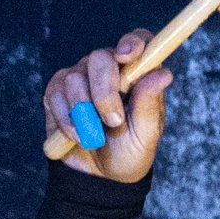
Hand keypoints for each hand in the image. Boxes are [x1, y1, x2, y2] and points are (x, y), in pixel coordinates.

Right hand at [42, 28, 172, 179]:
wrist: (101, 177)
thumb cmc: (130, 151)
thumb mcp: (146, 135)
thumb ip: (150, 105)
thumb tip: (163, 73)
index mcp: (135, 73)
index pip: (137, 41)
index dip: (132, 42)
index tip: (127, 57)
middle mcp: (108, 69)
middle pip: (100, 57)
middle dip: (104, 92)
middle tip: (113, 122)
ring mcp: (80, 77)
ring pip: (75, 78)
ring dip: (85, 113)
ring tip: (95, 137)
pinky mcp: (56, 92)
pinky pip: (56, 95)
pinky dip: (67, 120)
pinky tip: (77, 136)